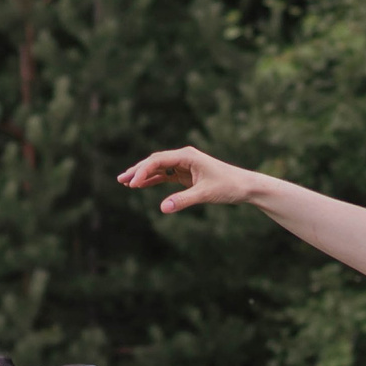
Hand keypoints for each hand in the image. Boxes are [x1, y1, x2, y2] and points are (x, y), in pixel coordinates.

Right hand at [117, 145, 261, 213]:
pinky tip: (141, 186)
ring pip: (158, 168)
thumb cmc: (228, 186)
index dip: (144, 170)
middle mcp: (184, 157)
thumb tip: (162, 209)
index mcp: (187, 156)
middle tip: (121, 180)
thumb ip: (183, 201)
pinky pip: (166, 175)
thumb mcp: (205, 194)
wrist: (244, 186)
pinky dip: (154, 180)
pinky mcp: (186, 174)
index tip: (134, 183)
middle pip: (155, 161)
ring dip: (143, 175)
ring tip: (125, 183)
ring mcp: (184, 165)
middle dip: (138, 170)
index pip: (159, 160)